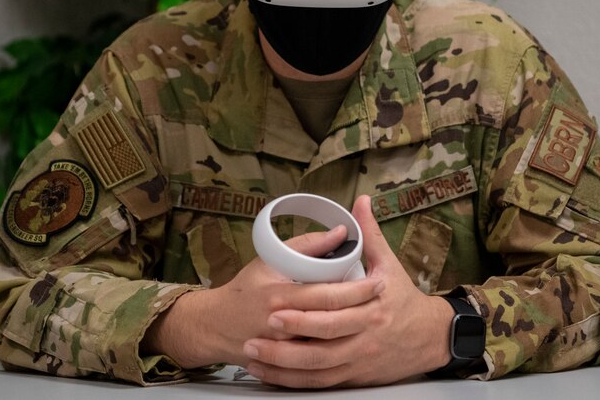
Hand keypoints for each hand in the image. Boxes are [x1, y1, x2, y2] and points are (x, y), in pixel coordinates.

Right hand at [143, 223, 384, 368]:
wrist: (213, 326)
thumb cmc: (243, 290)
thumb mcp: (269, 260)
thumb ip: (306, 245)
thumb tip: (341, 230)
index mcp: (279, 296)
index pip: (326, 295)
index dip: (356, 290)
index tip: (379, 281)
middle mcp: (281, 326)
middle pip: (331, 324)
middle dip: (362, 312)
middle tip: (385, 302)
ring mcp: (282, 350)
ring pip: (327, 349)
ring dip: (354, 338)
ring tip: (375, 325)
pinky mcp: (283, 366)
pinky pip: (314, 370)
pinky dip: (336, 360)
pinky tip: (352, 350)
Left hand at [241, 195, 454, 387]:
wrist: (430, 338)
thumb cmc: (404, 299)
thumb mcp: (390, 265)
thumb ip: (370, 234)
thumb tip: (360, 201)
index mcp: (371, 307)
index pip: (332, 312)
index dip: (302, 313)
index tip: (274, 308)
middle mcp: (364, 338)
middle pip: (321, 344)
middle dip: (285, 342)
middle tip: (256, 335)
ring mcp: (358, 362)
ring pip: (317, 370)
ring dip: (283, 366)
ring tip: (254, 357)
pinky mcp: (354, 379)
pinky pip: (321, 384)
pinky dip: (294, 382)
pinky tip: (273, 375)